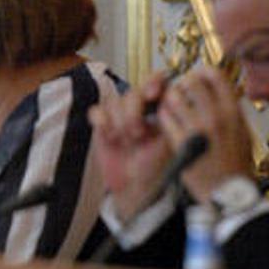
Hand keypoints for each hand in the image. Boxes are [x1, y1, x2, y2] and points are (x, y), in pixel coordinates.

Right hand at [89, 71, 172, 219]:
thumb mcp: (170, 143)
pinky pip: (97, 111)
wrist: (135, 186)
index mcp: (161, 107)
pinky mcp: (102, 123)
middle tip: (137, 132)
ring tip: (126, 139)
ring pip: (114, 101)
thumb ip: (171, 122)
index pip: (157, 82)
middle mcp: (140, 108)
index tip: (153, 94)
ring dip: (120, 120)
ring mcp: (120, 115)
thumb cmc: (155, 166)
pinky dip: (103, 122)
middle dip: (134, 110)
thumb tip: (172, 103)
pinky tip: (111, 136)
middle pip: (133, 91)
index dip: (154, 83)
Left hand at [158, 65, 253, 203]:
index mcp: (233, 111)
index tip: (196, 77)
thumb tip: (215, 89)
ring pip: (173, 97)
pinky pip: (164, 117)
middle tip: (179, 92)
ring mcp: (196, 129)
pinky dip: (163, 115)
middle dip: (181, 84)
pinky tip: (167, 120)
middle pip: (191, 82)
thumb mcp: (241, 130)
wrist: (226, 191)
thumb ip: (229, 109)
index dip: (201, 73)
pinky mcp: (180, 142)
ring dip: (168, 99)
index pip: (215, 76)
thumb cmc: (233, 163)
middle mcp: (215, 117)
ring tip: (171, 106)